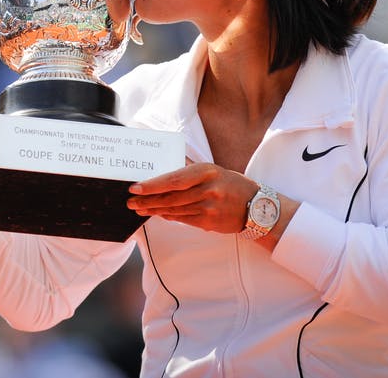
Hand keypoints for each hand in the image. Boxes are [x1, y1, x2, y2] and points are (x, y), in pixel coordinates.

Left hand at [126, 163, 257, 232]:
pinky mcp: (208, 222)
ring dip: (154, 210)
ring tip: (139, 209)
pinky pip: (182, 219)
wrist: (256, 207)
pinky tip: (157, 214)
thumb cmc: (231, 185)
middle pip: (171, 197)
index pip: (174, 179)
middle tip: (131, 202)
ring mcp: (208, 207)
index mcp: (207, 171)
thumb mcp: (213, 171)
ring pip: (174, 209)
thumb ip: (190, 169)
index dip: (153, 185)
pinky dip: (168, 216)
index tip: (135, 188)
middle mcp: (208, 189)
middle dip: (147, 200)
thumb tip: (164, 164)